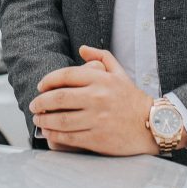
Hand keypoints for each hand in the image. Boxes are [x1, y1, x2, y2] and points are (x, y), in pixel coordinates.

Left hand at [29, 45, 157, 155]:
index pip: (65, 76)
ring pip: (61, 119)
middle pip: (58, 98)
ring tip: (38, 119)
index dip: (48, 81)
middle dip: (40, 102)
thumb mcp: (120, 73)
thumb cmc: (133, 99)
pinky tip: (49, 132)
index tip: (40, 86)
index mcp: (101, 79)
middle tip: (33, 105)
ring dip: (44, 120)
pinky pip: (69, 137)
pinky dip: (55, 135)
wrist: (153, 125)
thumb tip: (82, 49)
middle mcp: (97, 98)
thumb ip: (101, 57)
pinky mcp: (98, 138)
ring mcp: (97, 119)